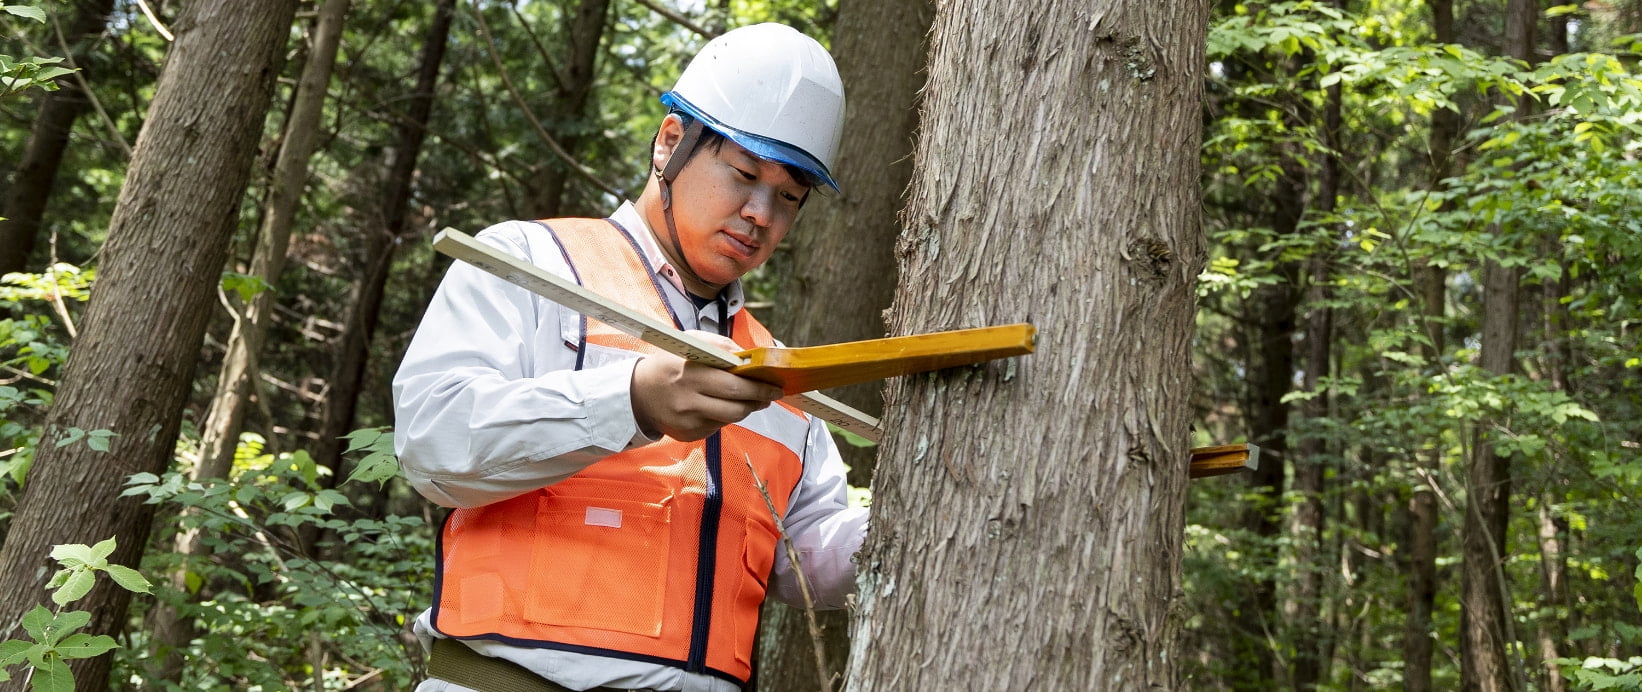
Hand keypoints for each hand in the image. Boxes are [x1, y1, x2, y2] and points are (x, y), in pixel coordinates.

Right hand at [630, 330, 783, 440]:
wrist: (637, 393)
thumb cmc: (669, 363)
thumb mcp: (691, 344)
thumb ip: (721, 346)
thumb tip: (750, 356)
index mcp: (690, 374)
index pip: (734, 385)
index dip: (759, 387)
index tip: (775, 385)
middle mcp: (688, 401)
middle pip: (737, 407)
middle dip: (759, 400)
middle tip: (771, 394)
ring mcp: (688, 421)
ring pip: (730, 418)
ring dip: (745, 408)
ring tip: (750, 399)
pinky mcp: (688, 435)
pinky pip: (717, 426)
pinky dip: (724, 415)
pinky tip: (719, 405)